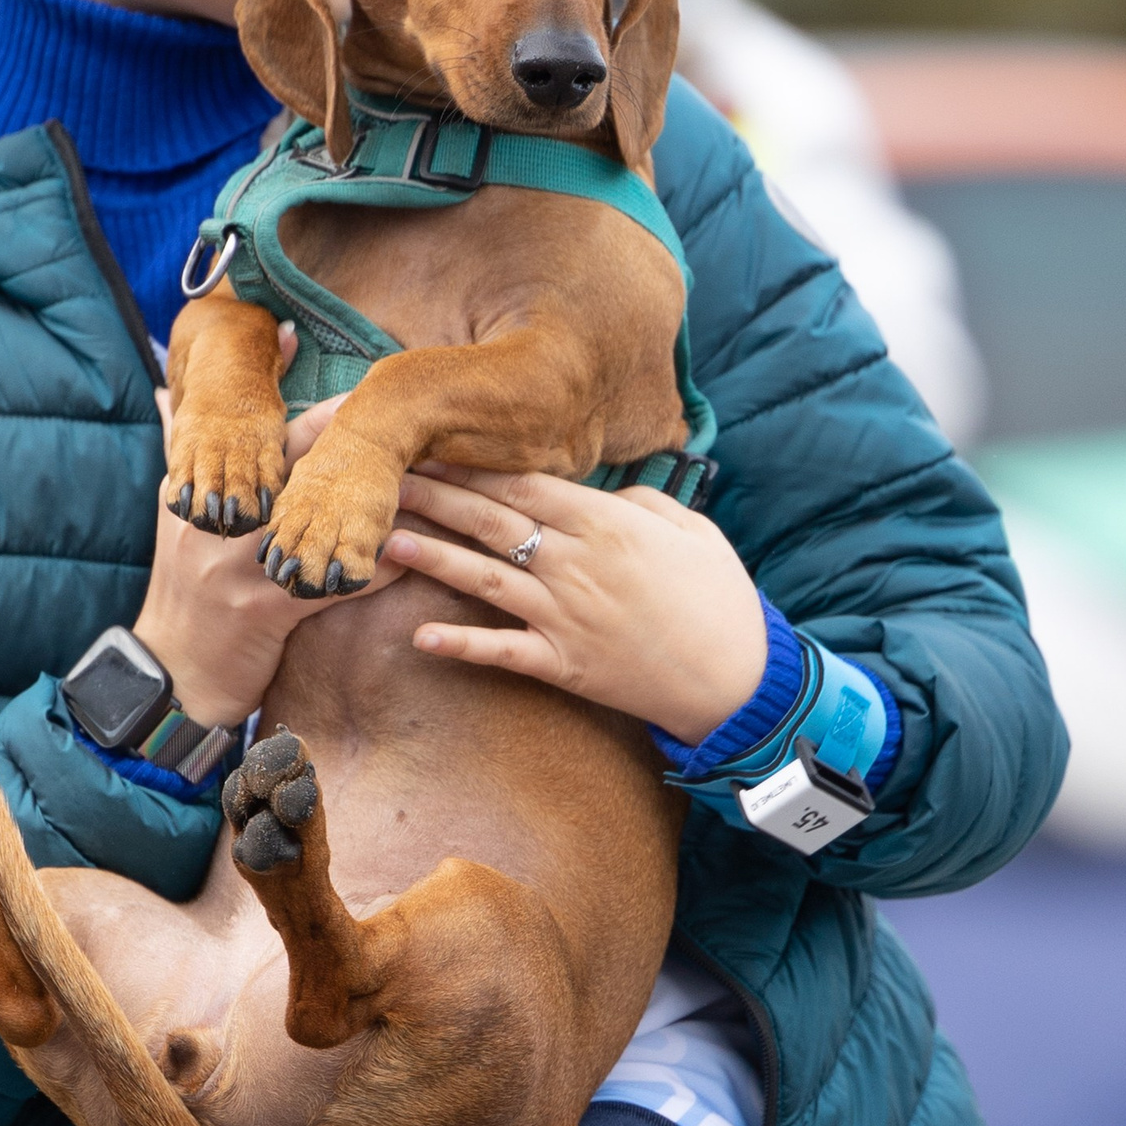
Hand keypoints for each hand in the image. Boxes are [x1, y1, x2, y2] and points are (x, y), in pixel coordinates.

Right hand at [132, 389, 392, 728]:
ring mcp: (239, 567)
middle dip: (349, 448)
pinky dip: (370, 571)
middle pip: (292, 471)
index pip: (259, 441)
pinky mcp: (264, 611)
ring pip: (318, 523)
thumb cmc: (182, 592)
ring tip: (419, 485)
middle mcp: (217, 522)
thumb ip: (176, 450)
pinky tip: (406, 558)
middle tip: (401, 426)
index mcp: (196, 493)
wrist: (172, 675)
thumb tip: (164, 386)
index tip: (359, 395)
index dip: (315, 418)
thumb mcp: (170, 518)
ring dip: (371, 507)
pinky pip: (329, 583)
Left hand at [386, 469, 768, 744]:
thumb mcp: (691, 528)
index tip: (431, 445)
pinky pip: (502, 652)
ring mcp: (565, 617)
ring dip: (432, 557)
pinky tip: (419, 636)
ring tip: (386, 538)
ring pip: (484, 579)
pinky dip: (460, 645)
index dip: (472, 464)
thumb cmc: (720, 598)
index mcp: (607, 523)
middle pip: (493, 520)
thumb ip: (638, 501)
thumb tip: (596, 492)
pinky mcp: (564, 665)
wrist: (739, 680)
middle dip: (437, 496)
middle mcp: (577, 564)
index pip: (524, 482)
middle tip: (387, 477)